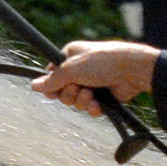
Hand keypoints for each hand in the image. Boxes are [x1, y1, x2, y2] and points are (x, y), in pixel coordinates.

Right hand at [30, 39, 157, 117]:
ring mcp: (92, 84)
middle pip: (63, 92)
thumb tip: (34, 86)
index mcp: (70, 57)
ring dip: (82, 101)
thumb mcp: (72, 69)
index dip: (52, 86)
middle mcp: (80, 71)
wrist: (133, 70)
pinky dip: (93, 108)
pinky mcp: (103, 97)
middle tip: (78, 88)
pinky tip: (98, 104)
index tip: (55, 90)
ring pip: (76, 102)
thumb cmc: (103, 61)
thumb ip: (53, 80)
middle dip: (69, 94)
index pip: (52, 75)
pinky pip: (90, 108)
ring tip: (91, 95)